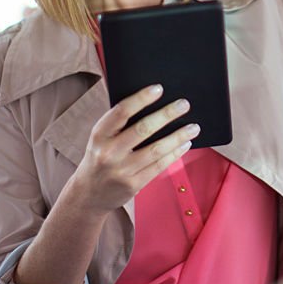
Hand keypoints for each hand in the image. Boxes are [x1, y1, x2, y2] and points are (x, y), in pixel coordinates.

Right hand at [71, 84, 199, 213]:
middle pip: (143, 129)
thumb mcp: (101, 138)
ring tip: (194, 126)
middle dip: (166, 114)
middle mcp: (108, 152)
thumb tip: (152, 103)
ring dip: (178, 136)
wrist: (88, 195)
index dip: (141, 98)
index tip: (159, 88)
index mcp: (99, 135)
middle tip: (184, 104)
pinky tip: (185, 143)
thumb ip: (120, 123)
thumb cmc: (100, 157)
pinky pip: (159, 165)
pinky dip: (175, 153)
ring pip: (156, 149)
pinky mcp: (133, 185)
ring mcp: (121, 171)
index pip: (121, 112)